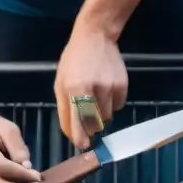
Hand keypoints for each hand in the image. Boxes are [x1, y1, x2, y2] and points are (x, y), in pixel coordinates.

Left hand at [55, 25, 127, 148]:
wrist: (95, 37)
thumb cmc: (74, 61)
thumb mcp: (61, 82)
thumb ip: (65, 109)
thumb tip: (73, 135)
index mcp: (73, 88)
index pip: (77, 121)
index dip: (80, 137)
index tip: (82, 145)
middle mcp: (92, 90)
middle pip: (94, 124)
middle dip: (89, 125)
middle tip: (86, 113)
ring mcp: (109, 88)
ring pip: (106, 118)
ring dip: (100, 114)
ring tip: (95, 96)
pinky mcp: (122, 87)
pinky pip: (117, 107)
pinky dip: (111, 104)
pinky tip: (105, 90)